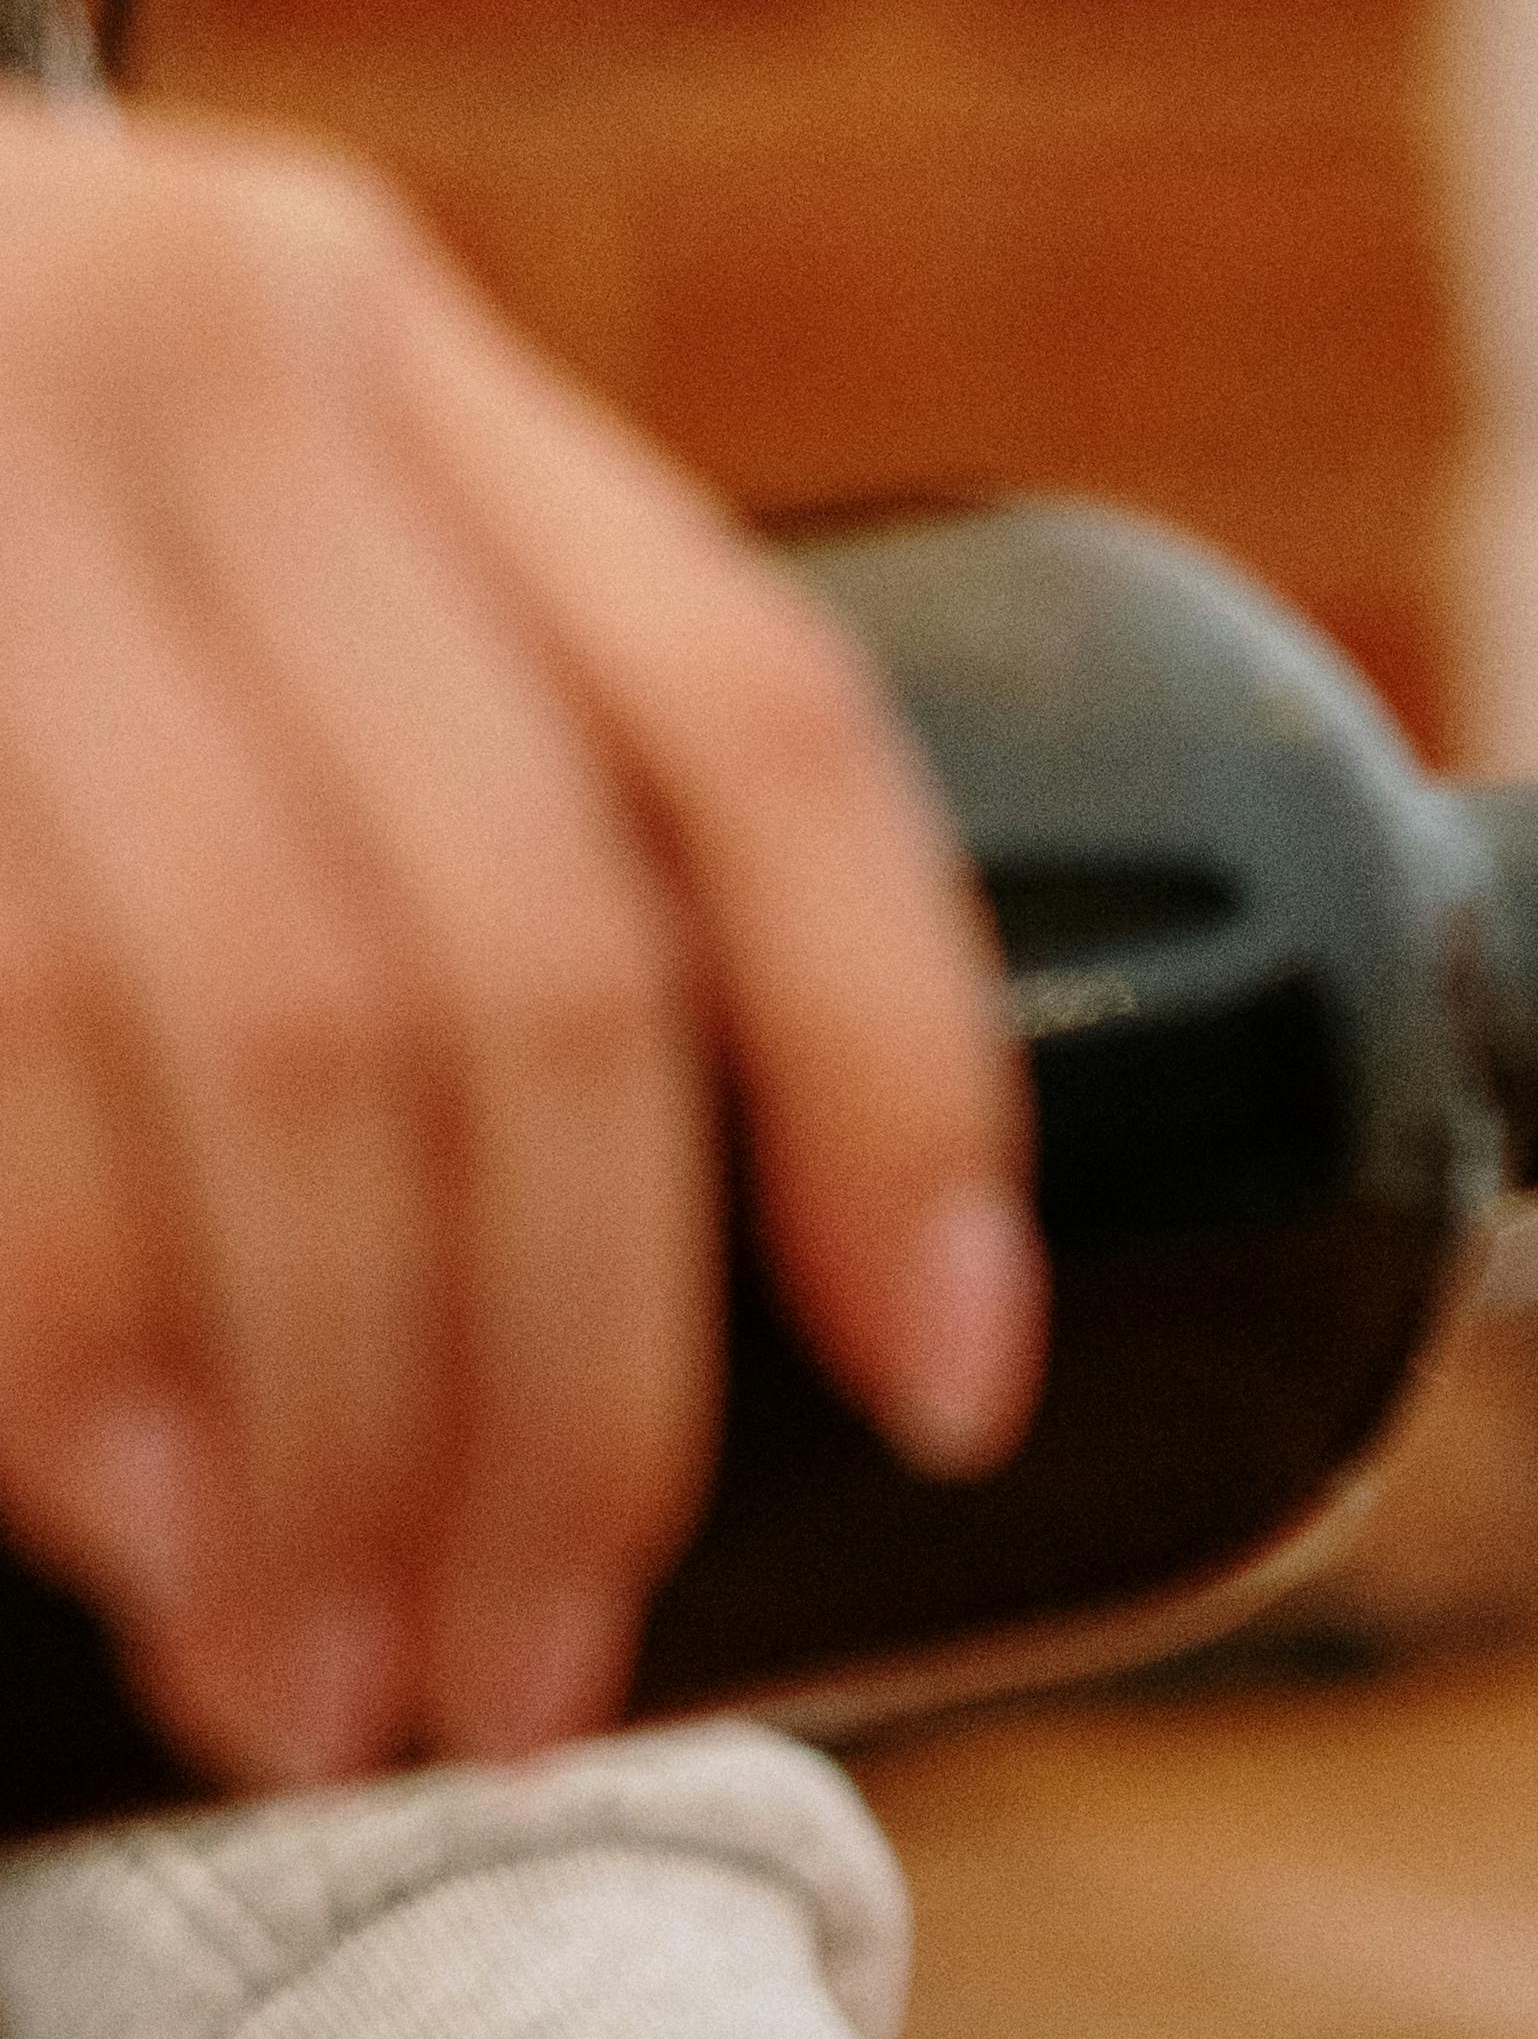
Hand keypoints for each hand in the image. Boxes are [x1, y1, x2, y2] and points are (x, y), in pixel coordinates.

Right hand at [0, 98, 1043, 1783]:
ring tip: (315, 1693)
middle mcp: (191, 353)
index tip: (951, 1403)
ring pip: (282, 1038)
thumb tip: (589, 1332)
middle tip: (521, 1687)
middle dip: (568, 1389)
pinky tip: (134, 1529)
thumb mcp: (127, 540)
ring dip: (330, 1438)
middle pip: (538, 958)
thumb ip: (361, 761)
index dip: (898, 1084)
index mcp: (372, 345)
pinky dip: (78, 1337)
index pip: (755, 729)